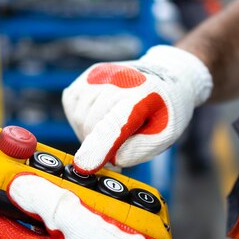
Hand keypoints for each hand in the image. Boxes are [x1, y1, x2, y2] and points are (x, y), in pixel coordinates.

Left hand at [0, 174, 210, 238]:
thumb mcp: (75, 223)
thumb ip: (44, 200)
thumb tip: (16, 183)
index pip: (1, 226)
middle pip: (31, 216)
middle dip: (30, 189)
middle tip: (30, 166)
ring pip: (59, 214)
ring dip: (62, 193)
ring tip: (74, 180)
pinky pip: (82, 219)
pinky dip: (84, 202)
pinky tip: (98, 195)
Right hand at [62, 45, 211, 173]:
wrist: (167, 76)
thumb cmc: (165, 110)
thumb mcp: (164, 136)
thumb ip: (137, 150)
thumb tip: (109, 159)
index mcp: (143, 97)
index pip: (115, 123)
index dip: (99, 146)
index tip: (85, 166)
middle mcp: (119, 79)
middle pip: (91, 124)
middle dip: (98, 144)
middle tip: (115, 147)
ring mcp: (102, 73)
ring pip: (79, 115)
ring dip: (89, 131)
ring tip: (110, 130)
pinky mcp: (90, 73)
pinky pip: (72, 102)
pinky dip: (80, 115)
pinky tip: (99, 116)